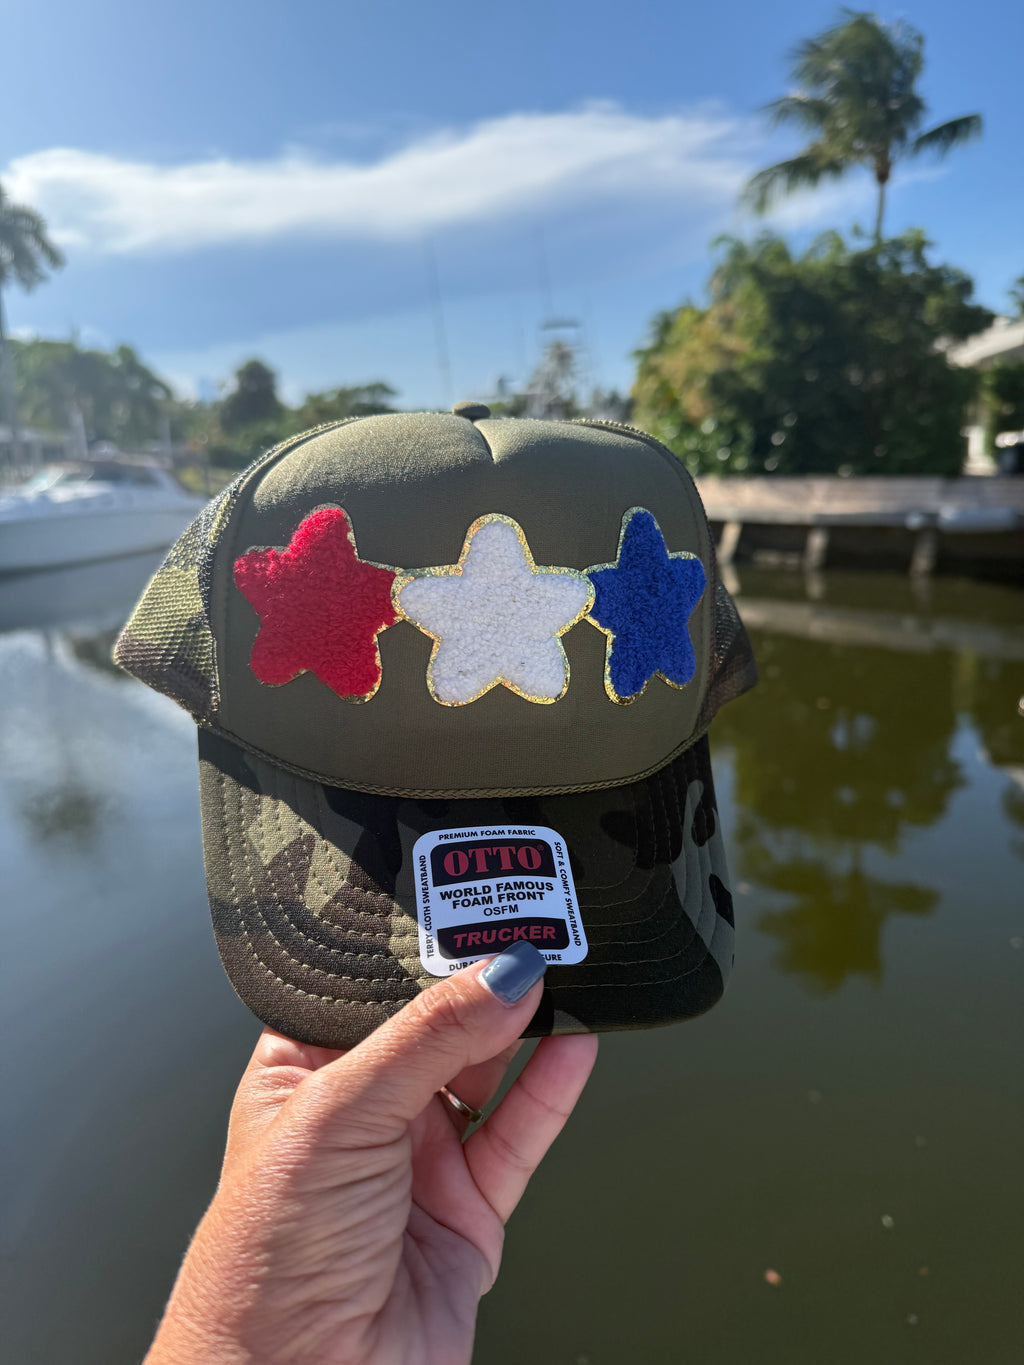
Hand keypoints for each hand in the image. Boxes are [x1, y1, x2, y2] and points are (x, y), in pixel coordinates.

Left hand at [144, 942, 597, 1364]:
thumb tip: (502, 975)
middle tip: (527, 928)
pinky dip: (552, 1089)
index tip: (466, 903)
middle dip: (479, 980)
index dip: (414, 945)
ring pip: (485, 1072)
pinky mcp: (467, 1209)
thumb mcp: (338, 1117)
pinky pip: (518, 1132)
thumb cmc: (265, 1263)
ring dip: (524, 1026)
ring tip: (564, 971)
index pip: (367, 985)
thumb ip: (427, 1040)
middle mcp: (362, 1110)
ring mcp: (418, 1159)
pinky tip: (577, 1045)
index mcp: (303, 1071)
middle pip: (436, 1024)